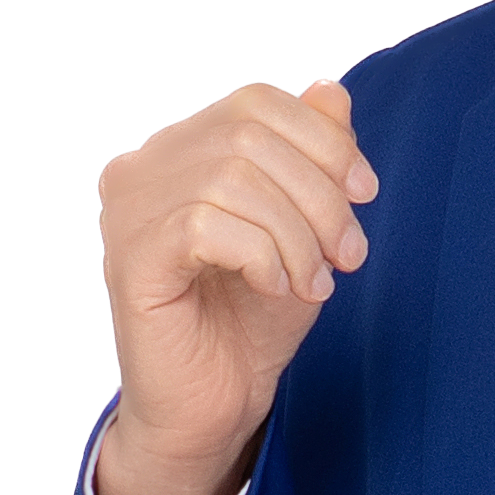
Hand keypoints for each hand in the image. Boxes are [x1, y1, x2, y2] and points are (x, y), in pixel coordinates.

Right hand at [95, 77, 376, 494]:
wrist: (216, 404)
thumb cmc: (255, 316)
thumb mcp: (303, 227)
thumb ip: (314, 158)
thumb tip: (332, 91)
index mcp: (181, 149)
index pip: (257, 103)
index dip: (323, 140)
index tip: (366, 193)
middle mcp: (142, 168)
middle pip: (249, 136)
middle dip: (318, 196)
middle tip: (348, 257)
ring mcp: (128, 212)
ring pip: (232, 179)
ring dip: (296, 235)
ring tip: (315, 284)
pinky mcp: (130, 259)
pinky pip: (206, 225)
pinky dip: (261, 255)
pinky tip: (275, 289)